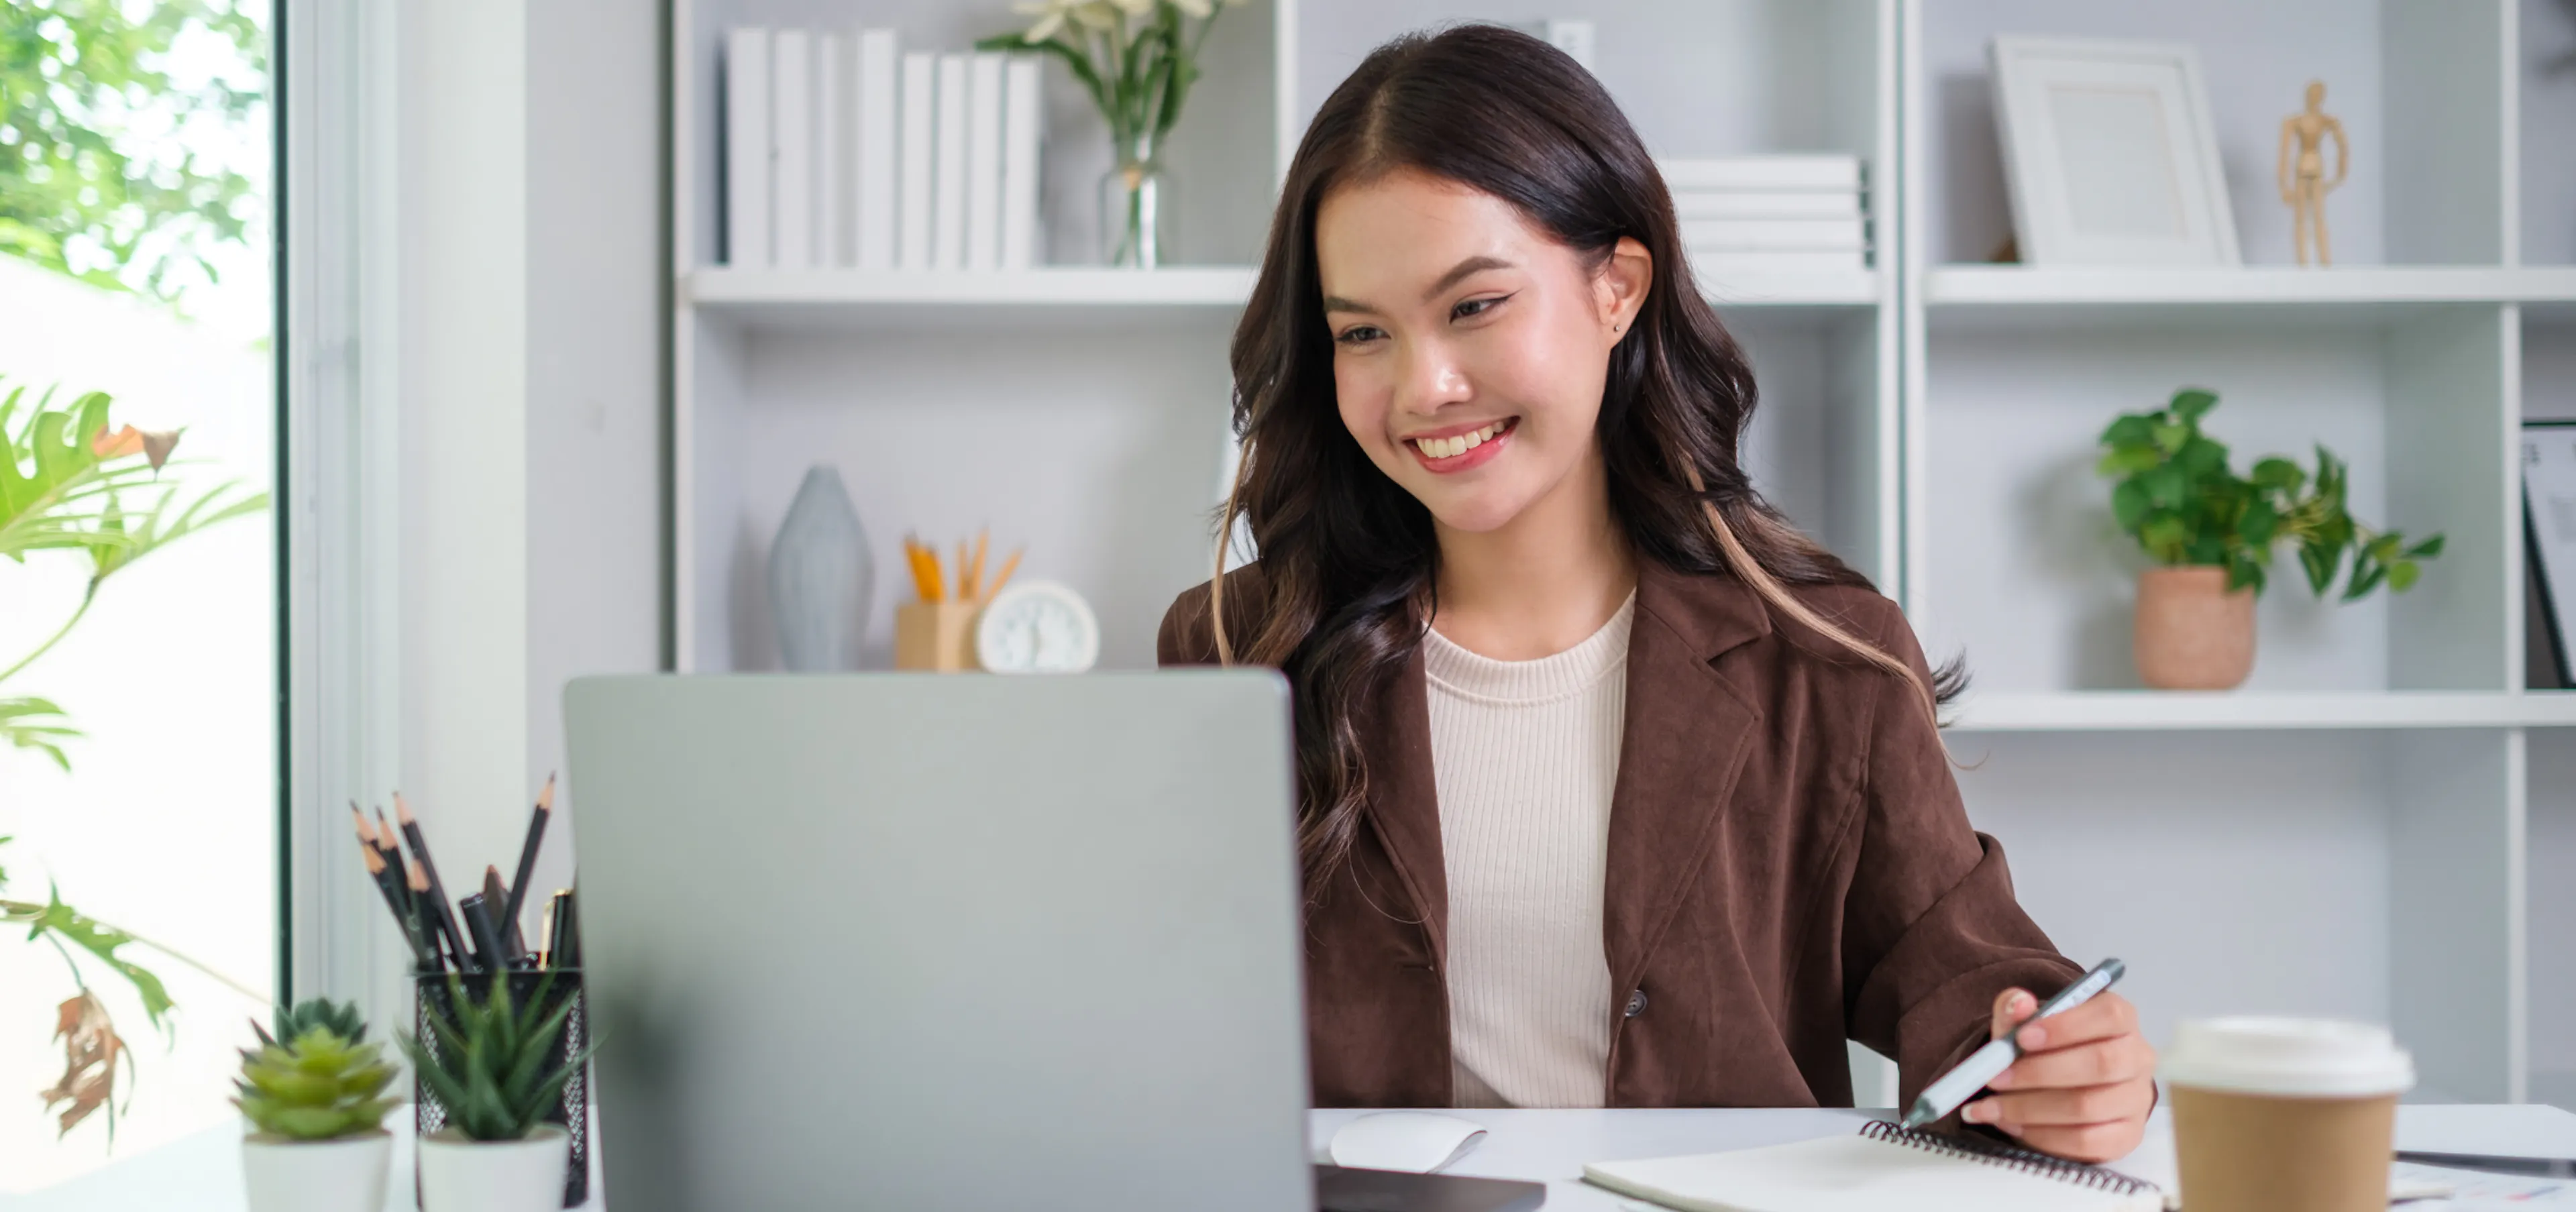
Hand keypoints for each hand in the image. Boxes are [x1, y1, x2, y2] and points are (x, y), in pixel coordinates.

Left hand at [1959, 987, 2155, 1162]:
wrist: (2057, 1088)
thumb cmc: (2044, 1048)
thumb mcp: (2024, 1023)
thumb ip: (2016, 1009)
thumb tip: (2018, 1004)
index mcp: (2120, 1019)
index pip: (2110, 1015)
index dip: (2066, 1026)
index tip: (2021, 1038)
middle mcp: (2137, 1057)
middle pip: (2102, 1063)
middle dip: (2040, 1072)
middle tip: (1996, 1078)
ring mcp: (2136, 1100)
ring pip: (2088, 1107)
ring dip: (2031, 1108)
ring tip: (1993, 1107)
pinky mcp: (2127, 1136)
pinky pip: (2086, 1142)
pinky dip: (2043, 1135)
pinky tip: (2014, 1125)